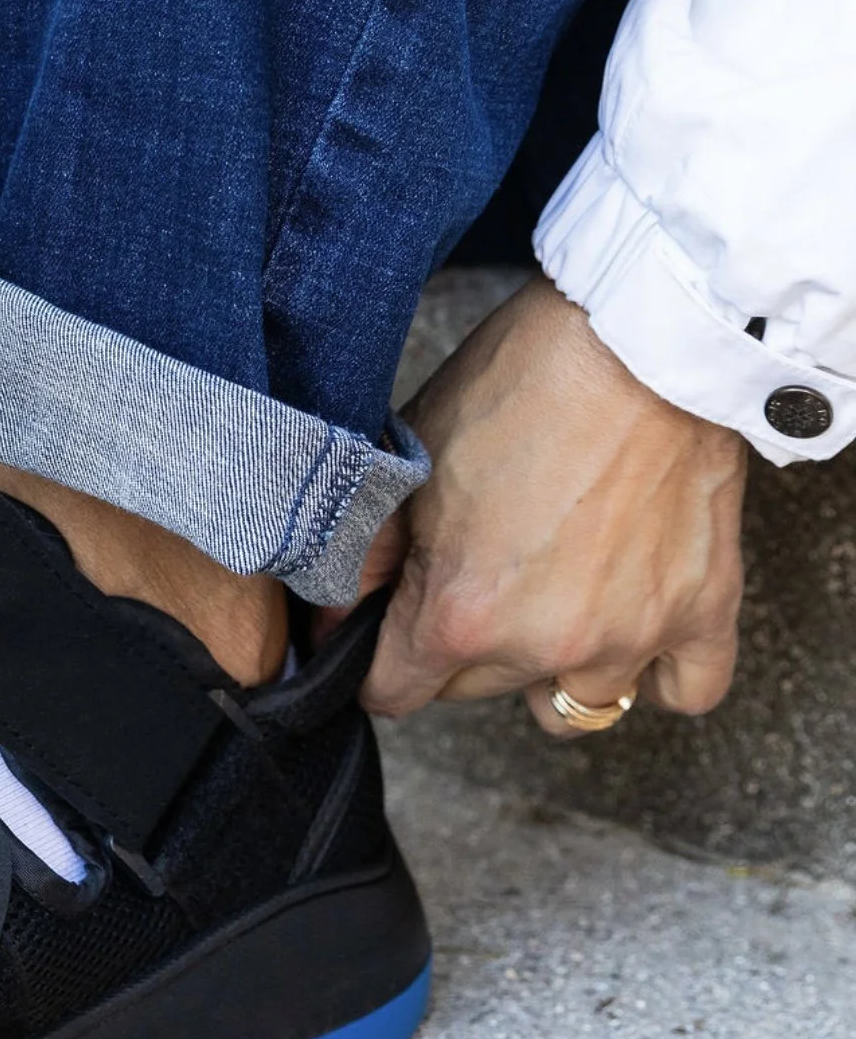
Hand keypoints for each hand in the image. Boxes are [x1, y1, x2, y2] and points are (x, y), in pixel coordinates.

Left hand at [361, 276, 747, 736]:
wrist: (640, 335)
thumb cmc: (520, 382)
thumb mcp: (406, 464)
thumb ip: (364, 560)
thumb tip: (334, 623)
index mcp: (460, 615)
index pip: (392, 694)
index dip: (375, 661)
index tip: (384, 632)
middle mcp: (545, 645)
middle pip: (474, 693)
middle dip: (459, 649)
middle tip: (472, 573)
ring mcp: (630, 636)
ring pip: (573, 702)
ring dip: (551, 663)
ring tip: (549, 594)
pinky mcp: (703, 611)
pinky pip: (683, 691)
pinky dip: (654, 670)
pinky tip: (625, 622)